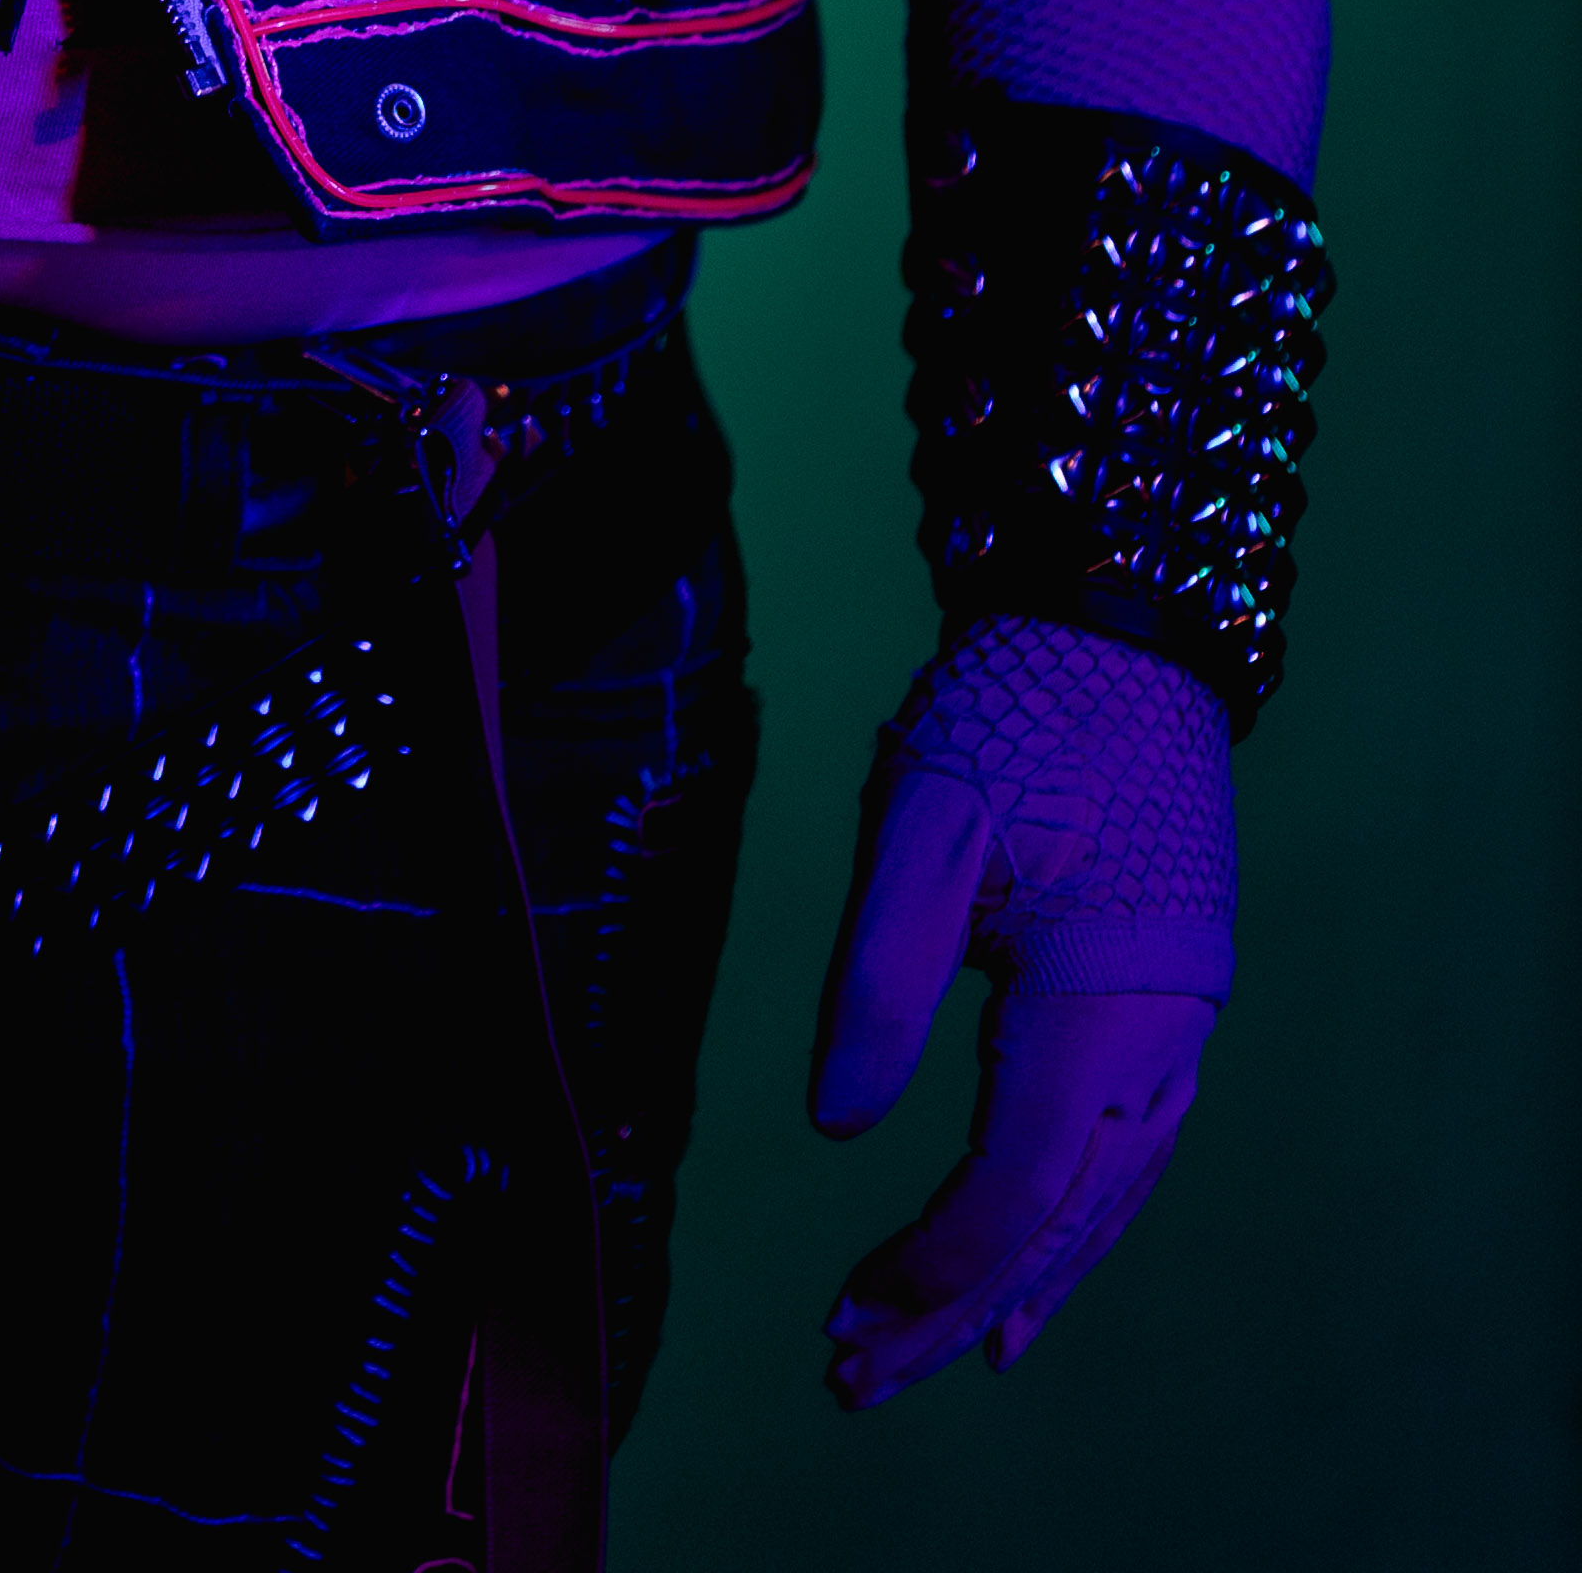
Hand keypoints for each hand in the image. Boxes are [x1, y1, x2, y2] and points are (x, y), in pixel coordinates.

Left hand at [807, 616, 1233, 1404]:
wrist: (1124, 629)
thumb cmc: (1015, 709)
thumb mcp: (922, 819)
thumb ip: (878, 971)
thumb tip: (833, 1124)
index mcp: (1099, 1000)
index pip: (1015, 1178)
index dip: (937, 1257)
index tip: (853, 1309)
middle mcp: (1158, 1039)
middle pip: (1059, 1219)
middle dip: (958, 1306)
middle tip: (858, 1380)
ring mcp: (1176, 1029)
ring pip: (1100, 1203)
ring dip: (1013, 1285)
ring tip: (933, 1362)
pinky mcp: (1167, 1008)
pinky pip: (1125, 1158)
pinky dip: (1072, 1232)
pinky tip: (1028, 1284)